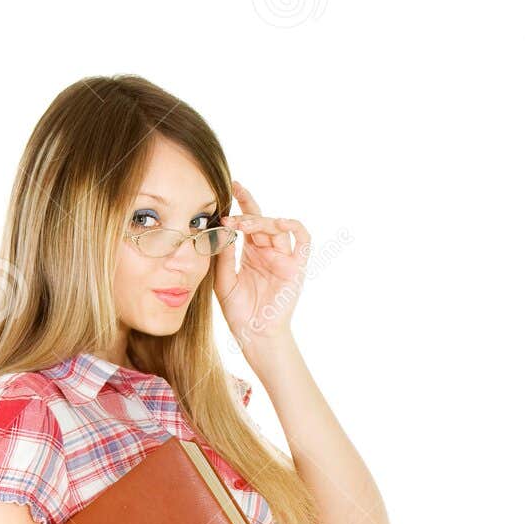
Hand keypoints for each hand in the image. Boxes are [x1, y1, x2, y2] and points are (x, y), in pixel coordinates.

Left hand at [213, 179, 310, 352]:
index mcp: (252, 253)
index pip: (248, 222)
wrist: (254, 335)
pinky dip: (293, 226)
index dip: (241, 203)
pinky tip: (278, 222)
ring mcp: (284, 258)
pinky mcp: (297, 267)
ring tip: (244, 225)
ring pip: (278, 228)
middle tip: (231, 215)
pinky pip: (302, 240)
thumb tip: (221, 230)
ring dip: (261, 222)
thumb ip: (223, 256)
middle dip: (247, 213)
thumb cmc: (239, 312)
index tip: (229, 188)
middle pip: (262, 221)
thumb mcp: (223, 281)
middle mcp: (269, 252)